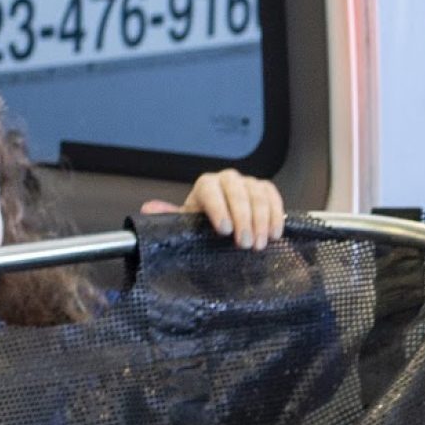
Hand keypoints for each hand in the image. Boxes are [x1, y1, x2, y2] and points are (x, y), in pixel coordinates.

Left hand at [145, 170, 286, 250]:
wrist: (224, 223)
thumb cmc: (205, 224)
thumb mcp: (186, 222)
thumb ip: (169, 216)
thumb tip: (148, 209)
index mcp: (206, 185)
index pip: (211, 190)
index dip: (219, 209)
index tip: (225, 231)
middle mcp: (228, 179)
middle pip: (238, 193)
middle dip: (243, 219)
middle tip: (245, 244)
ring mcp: (249, 183)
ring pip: (258, 196)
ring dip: (261, 221)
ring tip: (260, 245)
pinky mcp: (266, 189)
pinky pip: (273, 197)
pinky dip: (276, 215)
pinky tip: (275, 234)